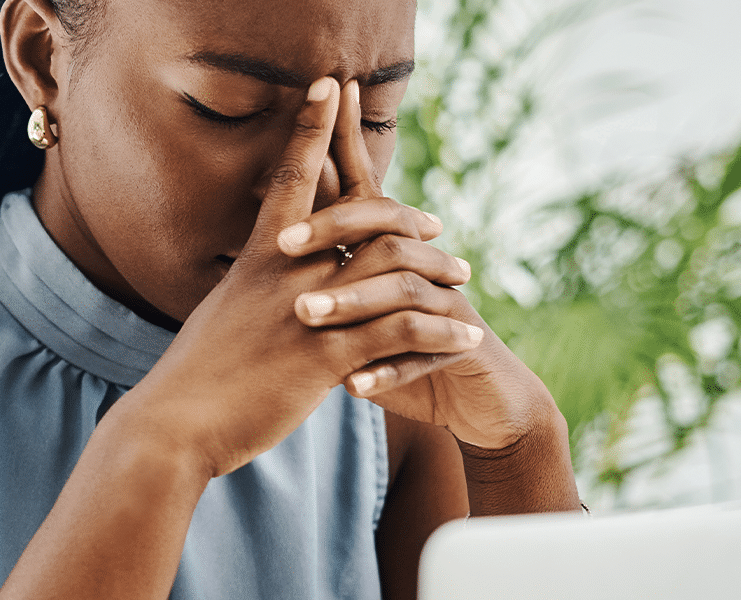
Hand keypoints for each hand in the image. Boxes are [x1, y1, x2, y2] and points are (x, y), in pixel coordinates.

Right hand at [114, 78, 485, 477]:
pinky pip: (402, 333)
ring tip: (465, 281)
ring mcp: (308, 312)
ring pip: (395, 270)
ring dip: (439, 272)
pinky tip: (465, 336)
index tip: (331, 85)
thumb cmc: (194, 376)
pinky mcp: (326, 357)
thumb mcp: (222, 315)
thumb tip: (266, 284)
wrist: (174, 423)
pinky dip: (440, 331)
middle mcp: (285, 273)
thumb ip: (253, 292)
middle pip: (364, 216)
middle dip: (409, 212)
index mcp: (258, 258)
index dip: (310, 127)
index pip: (291, 177)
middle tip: (437, 225)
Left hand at [279, 80, 556, 448]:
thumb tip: (267, 239)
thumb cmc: (397, 348)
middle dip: (333, 231)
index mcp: (392, 251)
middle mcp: (422, 267)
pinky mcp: (462, 346)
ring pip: (401, 289)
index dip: (340, 162)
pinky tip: (350, 386)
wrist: (472, 397)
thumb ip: (325, 276)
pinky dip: (386, 371)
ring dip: (353, 300)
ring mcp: (445, 304)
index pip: (364, 198)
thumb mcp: (358, 308)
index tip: (301, 142)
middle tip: (282, 244)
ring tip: (304, 313)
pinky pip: (425, 353)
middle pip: (383, 231)